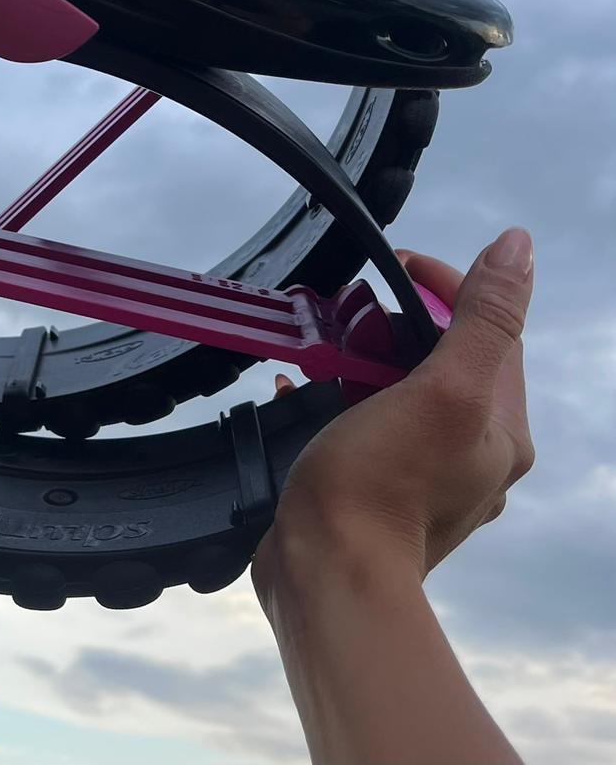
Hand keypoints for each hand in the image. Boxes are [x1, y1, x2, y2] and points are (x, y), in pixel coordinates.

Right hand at [253, 229, 534, 597]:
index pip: (492, 331)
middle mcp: (474, 454)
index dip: (448, 285)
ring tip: (324, 341)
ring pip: (402, 390)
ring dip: (364, 356)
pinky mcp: (377, 488)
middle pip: (445, 359)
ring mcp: (425, 476)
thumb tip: (519, 246)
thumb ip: (484, 318)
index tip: (397, 265)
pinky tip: (300, 386)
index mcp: (502, 430)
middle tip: (352, 305)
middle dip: (399, 322)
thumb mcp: (444, 388)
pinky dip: (337, 394)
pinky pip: (365, 422)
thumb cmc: (383, 483)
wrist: (324, 573)